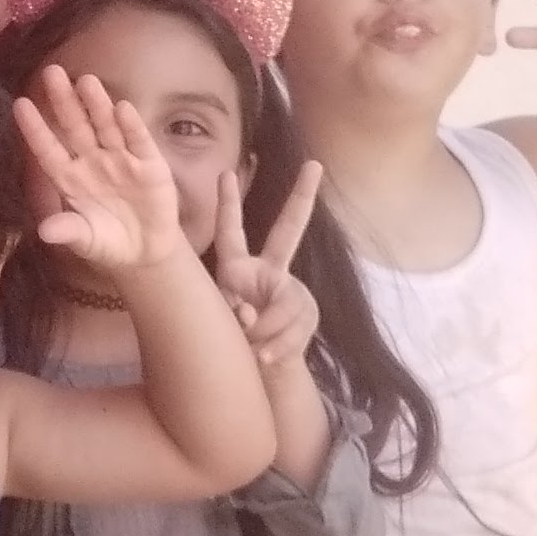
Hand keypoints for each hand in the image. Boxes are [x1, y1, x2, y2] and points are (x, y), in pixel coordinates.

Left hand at [13, 66, 183, 273]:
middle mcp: (92, 161)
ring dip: (97, 105)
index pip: (48, 149)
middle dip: (64, 101)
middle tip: (52, 72)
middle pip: (76, 127)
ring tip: (86, 82)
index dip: (35, 128)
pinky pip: (138, 141)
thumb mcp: (87, 241)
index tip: (20, 104)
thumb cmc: (108, 242)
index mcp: (70, 178)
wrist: (146, 251)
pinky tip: (123, 108)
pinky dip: (132, 126)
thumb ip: (68, 231)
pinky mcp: (149, 164)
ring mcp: (121, 159)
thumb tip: (44, 231)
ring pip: (105, 127)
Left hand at [211, 164, 323, 372]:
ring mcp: (293, 290)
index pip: (231, 233)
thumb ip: (232, 313)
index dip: (228, 204)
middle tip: (313, 164)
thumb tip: (248, 313)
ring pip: (279, 304)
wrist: (268, 371)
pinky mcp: (307, 314)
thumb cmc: (238, 342)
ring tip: (253, 348)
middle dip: (300, 198)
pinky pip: (289, 330)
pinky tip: (266, 357)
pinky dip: (273, 349)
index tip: (228, 171)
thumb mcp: (223, 324)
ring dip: (261, 333)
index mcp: (240, 269)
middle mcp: (270, 271)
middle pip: (288, 230)